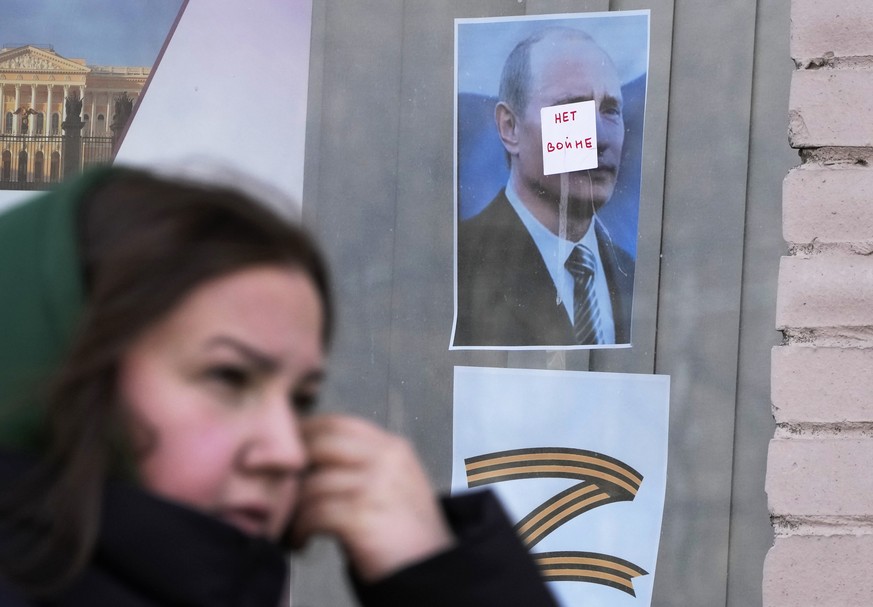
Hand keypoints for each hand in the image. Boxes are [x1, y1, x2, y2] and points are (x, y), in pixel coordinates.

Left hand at [290, 414, 454, 580]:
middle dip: (292, 463)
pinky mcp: (363, 516)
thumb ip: (360, 466)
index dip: (305, 433)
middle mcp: (387, 459)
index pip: (338, 423)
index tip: (283, 451)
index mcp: (393, 448)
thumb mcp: (393, 485)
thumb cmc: (406, 533)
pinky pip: (314, 513)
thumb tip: (307, 460)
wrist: (434, 572)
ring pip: (313, 482)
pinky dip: (300, 529)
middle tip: (276, 485)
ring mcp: (376, 486)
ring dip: (292, 507)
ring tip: (287, 525)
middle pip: (322, 443)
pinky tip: (301, 541)